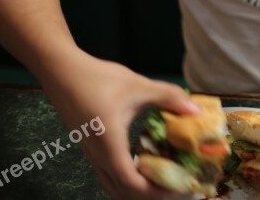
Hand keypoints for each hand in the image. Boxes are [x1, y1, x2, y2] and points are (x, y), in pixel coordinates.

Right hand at [40, 50, 200, 198]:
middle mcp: (97, 154)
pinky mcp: (90, 147)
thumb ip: (169, 97)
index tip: (178, 188)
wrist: (62, 72)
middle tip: (176, 187)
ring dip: (136, 189)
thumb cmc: (97, 78)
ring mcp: (91, 153)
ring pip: (112, 184)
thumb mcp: (138, 86)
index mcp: (109, 144)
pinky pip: (108, 173)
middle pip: (121, 190)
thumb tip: (196, 111)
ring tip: (163, 180)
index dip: (155, 191)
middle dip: (150, 194)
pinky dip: (127, 178)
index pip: (130, 182)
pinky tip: (144, 164)